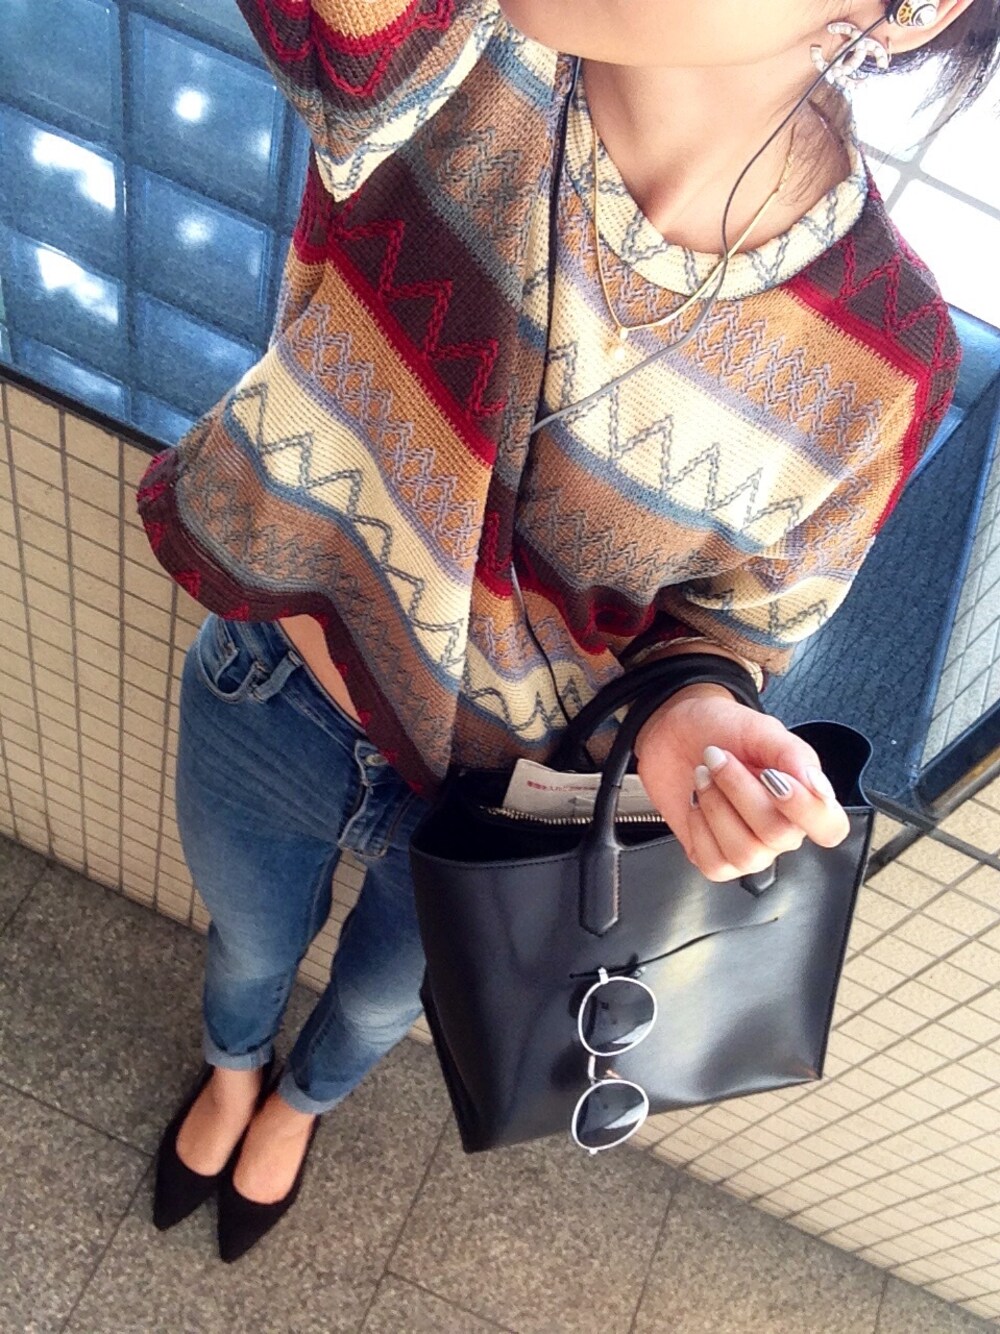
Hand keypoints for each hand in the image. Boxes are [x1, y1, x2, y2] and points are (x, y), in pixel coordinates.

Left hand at [633, 684, 850, 881]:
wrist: (674, 731)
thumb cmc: (722, 730)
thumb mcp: (760, 730)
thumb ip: (794, 754)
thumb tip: (817, 786)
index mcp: (803, 798)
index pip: (830, 828)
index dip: (806, 809)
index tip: (771, 775)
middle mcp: (781, 830)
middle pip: (778, 834)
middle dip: (740, 789)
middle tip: (718, 757)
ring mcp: (750, 849)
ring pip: (745, 853)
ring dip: (716, 805)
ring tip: (703, 774)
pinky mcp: (715, 858)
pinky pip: (713, 863)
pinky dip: (699, 827)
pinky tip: (696, 801)